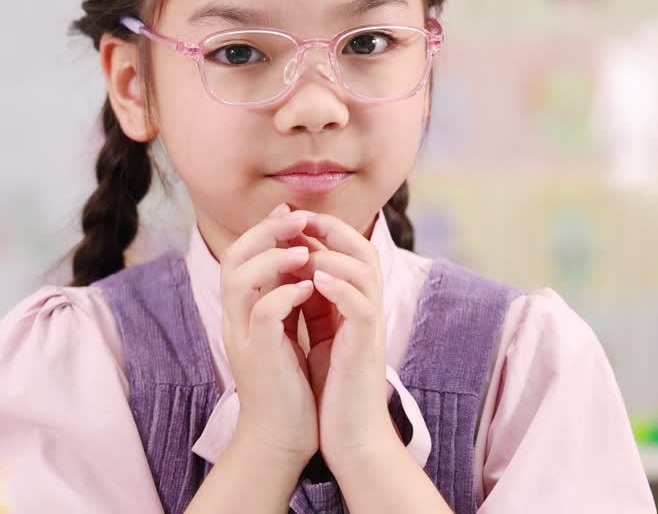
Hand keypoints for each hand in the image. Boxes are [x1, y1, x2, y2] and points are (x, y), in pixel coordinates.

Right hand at [219, 203, 319, 465]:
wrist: (281, 441)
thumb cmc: (290, 390)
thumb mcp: (287, 337)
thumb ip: (287, 304)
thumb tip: (304, 269)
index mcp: (244, 314)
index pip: (241, 257)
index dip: (264, 230)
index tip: (292, 213)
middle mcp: (236, 321)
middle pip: (233, 259)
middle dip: (265, 232)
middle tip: (296, 218)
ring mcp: (242, 338)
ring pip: (240, 279)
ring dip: (273, 259)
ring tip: (304, 251)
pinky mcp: (258, 355)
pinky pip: (262, 313)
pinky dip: (285, 294)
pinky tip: (309, 289)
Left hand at [299, 213, 395, 469]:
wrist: (350, 439)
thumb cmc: (330, 392)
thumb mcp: (317, 338)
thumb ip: (312, 306)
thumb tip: (291, 275)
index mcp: (351, 306)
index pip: (344, 253)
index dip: (320, 232)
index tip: (288, 220)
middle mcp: (364, 310)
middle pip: (362, 250)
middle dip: (331, 229)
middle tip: (299, 218)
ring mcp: (369, 327)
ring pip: (365, 271)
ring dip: (334, 253)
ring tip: (306, 249)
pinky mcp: (366, 348)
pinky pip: (361, 306)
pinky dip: (341, 287)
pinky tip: (317, 280)